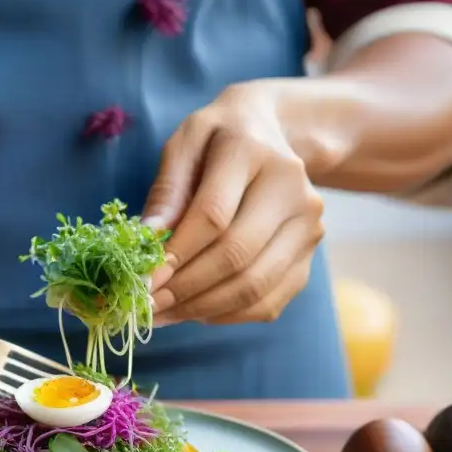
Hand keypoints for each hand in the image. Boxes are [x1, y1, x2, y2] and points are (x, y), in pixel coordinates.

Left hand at [142, 82, 324, 326]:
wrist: (276, 136)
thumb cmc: (218, 140)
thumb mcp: (185, 144)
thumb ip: (167, 190)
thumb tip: (148, 240)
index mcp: (251, 150)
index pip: (213, 214)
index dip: (176, 253)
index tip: (143, 279)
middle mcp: (291, 189)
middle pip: (236, 255)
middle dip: (185, 289)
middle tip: (147, 306)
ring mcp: (308, 225)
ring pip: (254, 285)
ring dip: (202, 308)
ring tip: (164, 315)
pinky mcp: (309, 256)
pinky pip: (269, 302)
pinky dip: (228, 316)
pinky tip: (196, 312)